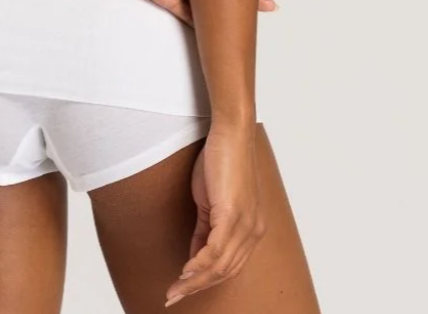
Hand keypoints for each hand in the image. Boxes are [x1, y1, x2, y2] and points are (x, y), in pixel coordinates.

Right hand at [165, 124, 265, 305]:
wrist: (231, 132)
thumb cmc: (222, 159)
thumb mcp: (212, 200)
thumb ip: (206, 228)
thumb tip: (195, 255)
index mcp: (252, 228)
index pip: (230, 266)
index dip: (206, 280)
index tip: (184, 287)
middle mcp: (254, 231)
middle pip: (225, 272)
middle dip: (197, 287)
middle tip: (173, 296)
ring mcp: (246, 224)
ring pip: (220, 266)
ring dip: (194, 281)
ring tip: (174, 289)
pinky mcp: (233, 214)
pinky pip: (215, 250)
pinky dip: (198, 264)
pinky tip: (184, 272)